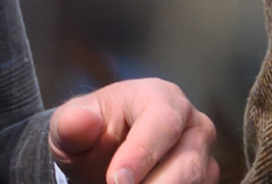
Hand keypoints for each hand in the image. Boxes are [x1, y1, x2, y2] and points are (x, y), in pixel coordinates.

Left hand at [48, 79, 218, 183]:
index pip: (161, 122)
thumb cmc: (89, 134)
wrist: (100, 155)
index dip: (141, 154)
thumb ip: (71, 124)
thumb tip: (84, 122)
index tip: (117, 181)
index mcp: (159, 96)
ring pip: (197, 181)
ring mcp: (201, 153)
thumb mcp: (68, 127)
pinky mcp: (204, 178)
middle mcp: (190, 122)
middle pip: (188, 160)